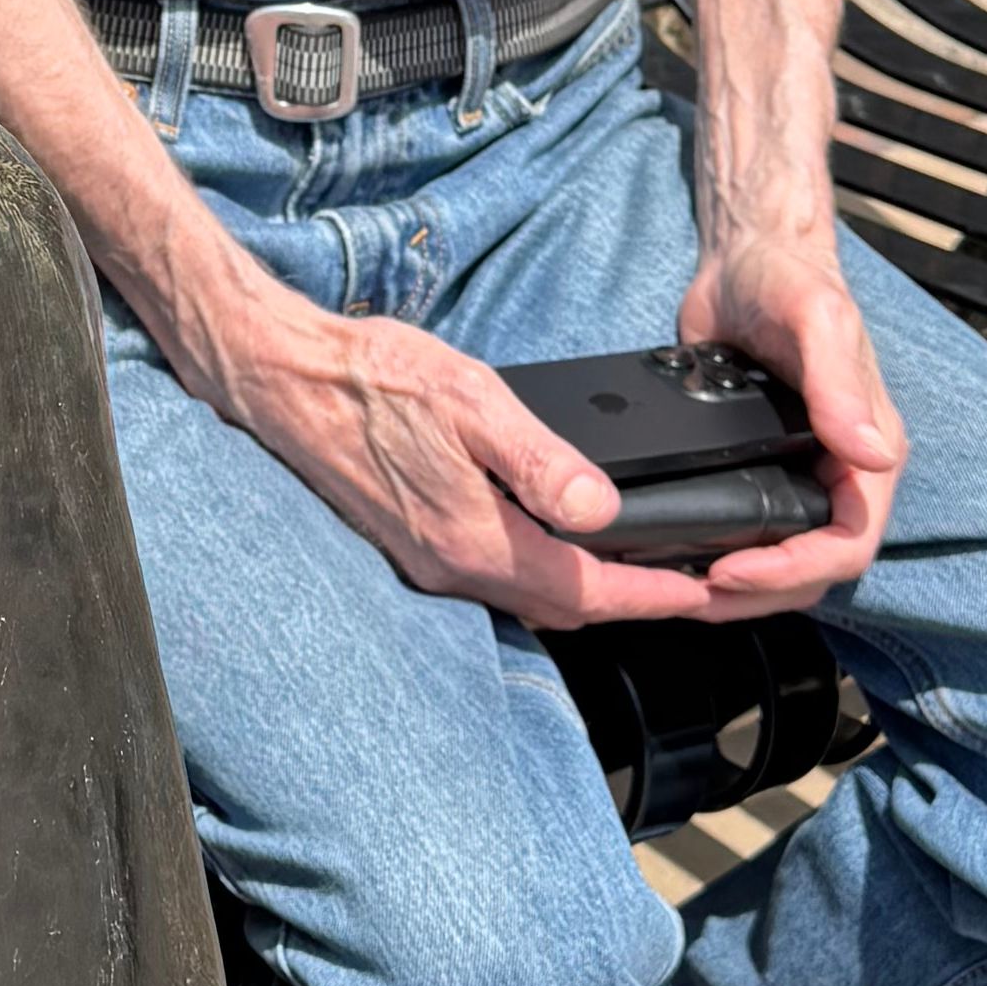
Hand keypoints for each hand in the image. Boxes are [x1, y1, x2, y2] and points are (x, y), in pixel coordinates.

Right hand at [177, 252, 729, 634]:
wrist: (281, 378)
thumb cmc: (370, 379)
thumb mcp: (472, 401)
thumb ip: (542, 461)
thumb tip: (602, 511)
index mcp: (476, 539)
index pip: (588, 592)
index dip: (654, 597)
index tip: (704, 593)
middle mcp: (451, 566)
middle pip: (563, 607)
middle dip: (629, 601)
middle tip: (686, 583)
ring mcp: (425, 560)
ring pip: (527, 597)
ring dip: (583, 590)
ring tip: (634, 566)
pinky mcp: (408, 543)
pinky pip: (492, 578)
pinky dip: (538, 572)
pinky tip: (551, 541)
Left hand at [678, 224, 906, 615]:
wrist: (743, 258)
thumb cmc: (789, 278)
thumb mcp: (817, 320)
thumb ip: (840, 386)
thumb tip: (871, 455)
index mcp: (868, 450)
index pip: (848, 543)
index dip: (794, 571)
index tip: (734, 571)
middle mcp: (838, 471)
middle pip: (811, 569)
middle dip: (756, 594)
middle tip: (693, 598)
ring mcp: (796, 474)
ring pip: (778, 559)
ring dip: (734, 589)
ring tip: (678, 590)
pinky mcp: (756, 468)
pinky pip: (745, 529)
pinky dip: (714, 553)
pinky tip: (674, 558)